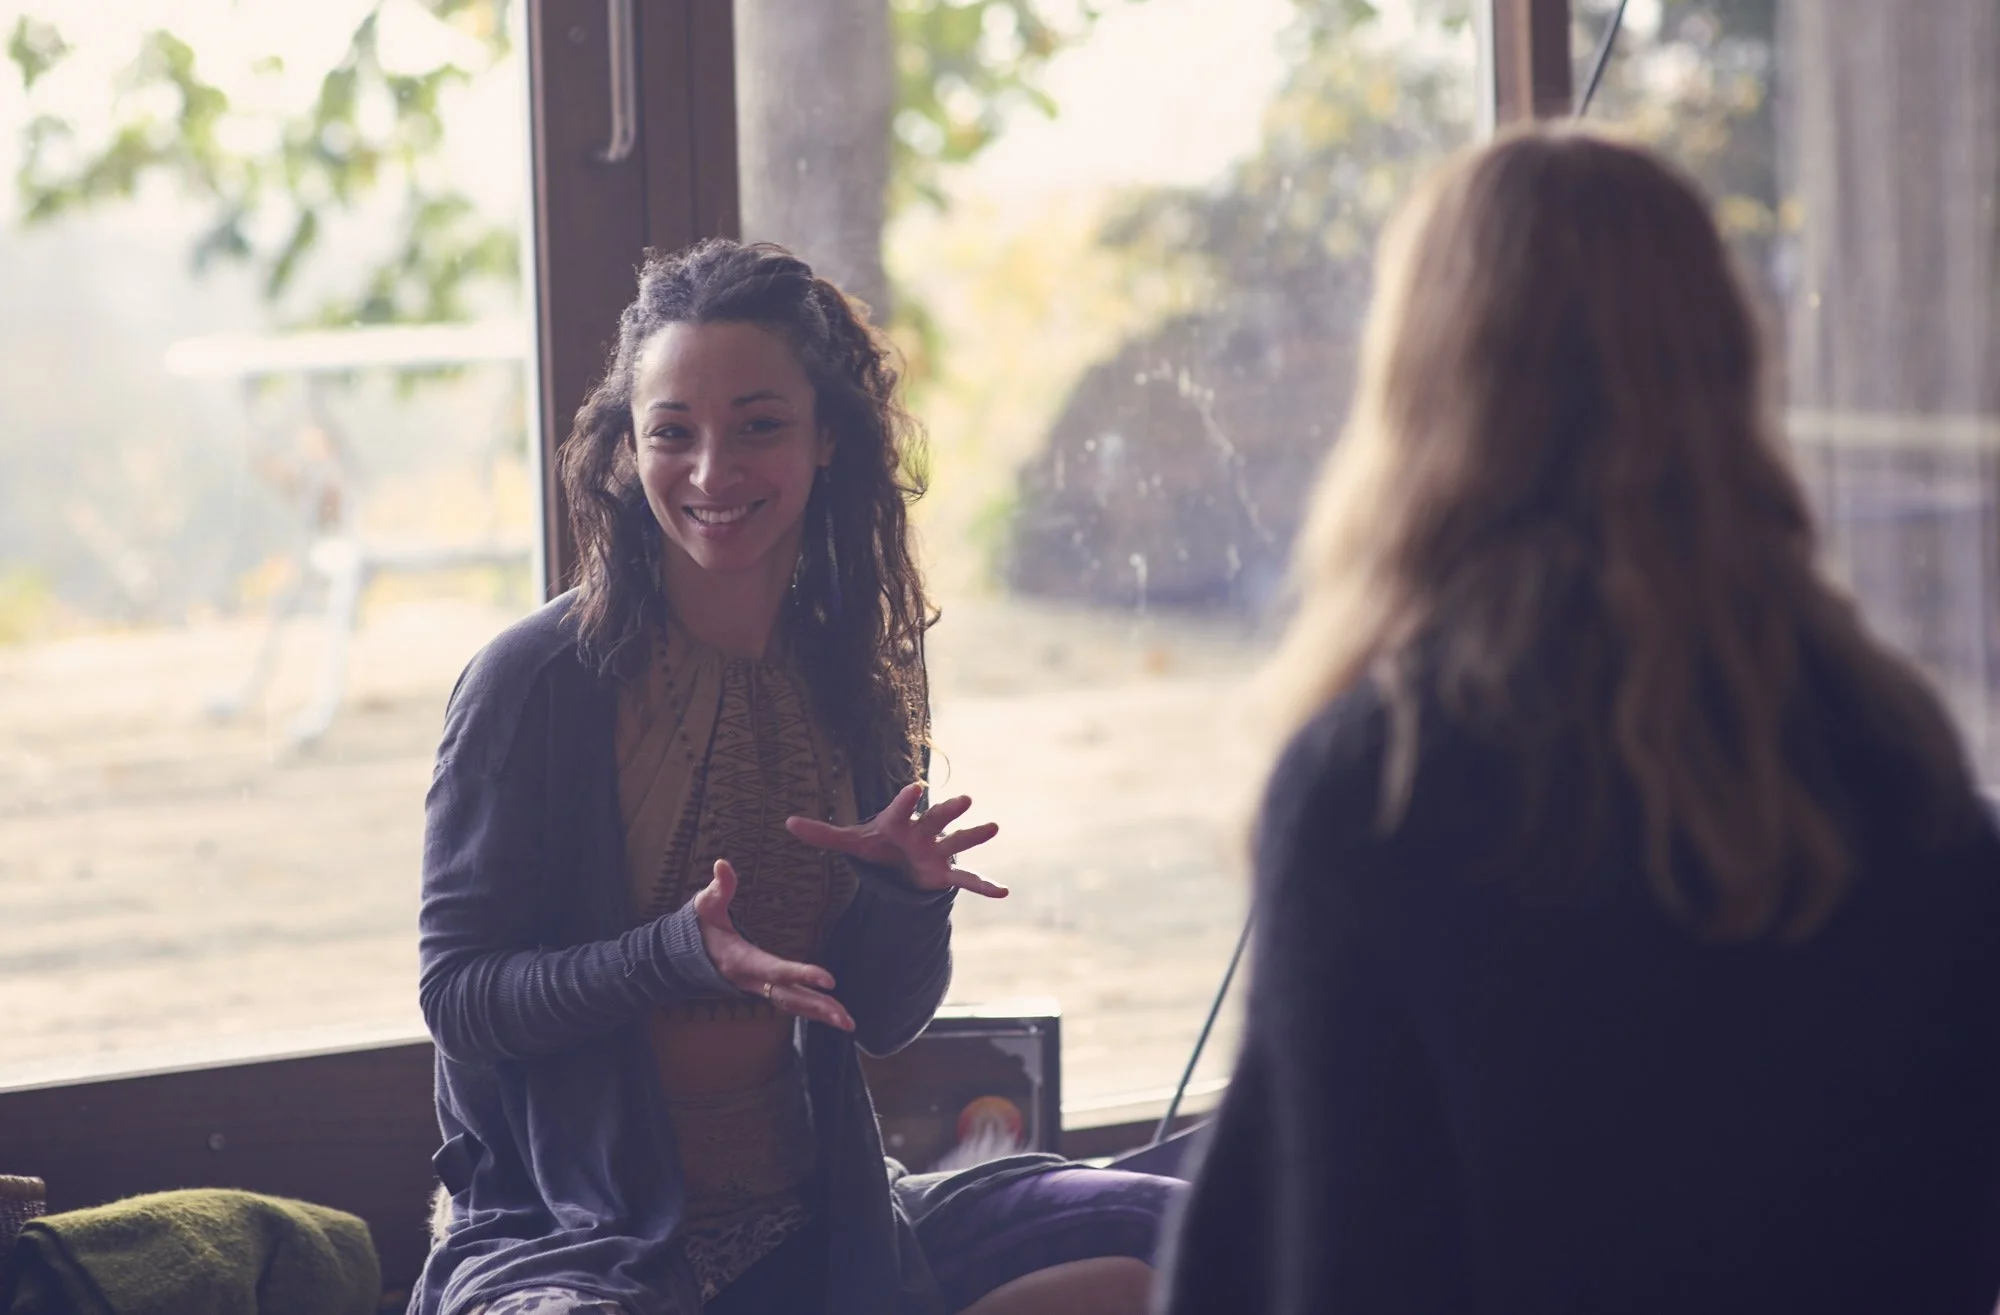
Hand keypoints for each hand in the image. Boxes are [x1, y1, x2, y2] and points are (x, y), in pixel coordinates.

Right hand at [691, 858, 854, 1031]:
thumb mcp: (705, 906)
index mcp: (742, 961)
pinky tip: (833, 1015)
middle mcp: (752, 980)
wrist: (682, 957)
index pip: (776, 970)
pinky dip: (811, 1011)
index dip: (801, 974)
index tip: (829, 980)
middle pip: (789, 998)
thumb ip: (719, 887)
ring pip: (792, 1004)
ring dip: (819, 1014)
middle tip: (846, 1019)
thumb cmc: (698, 929)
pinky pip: (790, 1002)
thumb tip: (722, 863)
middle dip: (817, 1008)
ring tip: (848, 1023)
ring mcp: (758, 987)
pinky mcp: (763, 988)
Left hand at [785, 783, 1007, 898]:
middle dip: (949, 811)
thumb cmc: (877, 845)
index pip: (901, 809)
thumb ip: (822, 834)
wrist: (900, 860)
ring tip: (993, 827)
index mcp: (898, 822)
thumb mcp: (850, 841)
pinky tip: (1003, 891)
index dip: (906, 800)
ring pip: (958, 842)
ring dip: (974, 836)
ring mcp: (938, 851)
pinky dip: (984, 885)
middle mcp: (922, 832)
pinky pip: (967, 879)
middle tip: (966, 799)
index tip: (915, 788)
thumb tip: (787, 823)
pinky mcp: (946, 872)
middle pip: (936, 819)